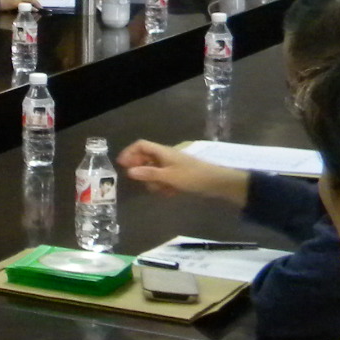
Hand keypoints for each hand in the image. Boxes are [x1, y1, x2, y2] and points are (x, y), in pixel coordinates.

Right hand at [115, 139, 249, 205]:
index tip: (122, 165)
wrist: (217, 183)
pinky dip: (164, 185)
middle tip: (142, 183)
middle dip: (142, 171)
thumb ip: (149, 174)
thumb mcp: (169, 176)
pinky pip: (164, 179)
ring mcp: (172, 166)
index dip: (129, 152)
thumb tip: (129, 171)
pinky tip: (170, 193)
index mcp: (162, 152)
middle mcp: (165, 156)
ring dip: (154, 181)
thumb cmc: (193, 176)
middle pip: (145, 159)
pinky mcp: (179, 175)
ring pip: (154, 171)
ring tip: (161, 190)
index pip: (140, 145)